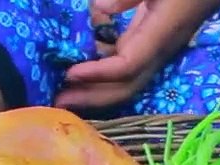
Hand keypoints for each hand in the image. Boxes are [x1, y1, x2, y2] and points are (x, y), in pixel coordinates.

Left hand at [55, 0, 208, 110]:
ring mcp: (155, 51)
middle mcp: (158, 51)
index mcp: (160, 35)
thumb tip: (100, 8)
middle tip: (59, 100)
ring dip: (95, 91)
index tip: (69, 73)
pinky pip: (125, 68)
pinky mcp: (151, 44)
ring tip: (65, 92)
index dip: (98, 74)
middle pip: (126, 87)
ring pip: (125, 82)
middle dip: (93, 98)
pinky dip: (102, 73)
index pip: (127, 66)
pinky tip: (82, 71)